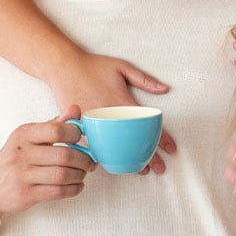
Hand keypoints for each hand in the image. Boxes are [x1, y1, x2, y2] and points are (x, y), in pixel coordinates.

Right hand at [0, 105, 96, 232]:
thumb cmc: (14, 158)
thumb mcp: (29, 137)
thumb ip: (54, 124)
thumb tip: (76, 109)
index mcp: (24, 134)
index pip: (56, 130)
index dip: (75, 134)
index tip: (82, 139)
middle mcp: (22, 153)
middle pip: (64, 155)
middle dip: (84, 159)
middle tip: (90, 162)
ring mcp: (22, 175)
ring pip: (62, 175)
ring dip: (79, 175)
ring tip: (83, 173)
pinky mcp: (25, 194)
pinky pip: (57, 192)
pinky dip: (73, 189)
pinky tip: (77, 186)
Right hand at [46, 49, 175, 173]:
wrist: (63, 66)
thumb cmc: (93, 65)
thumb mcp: (122, 66)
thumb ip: (144, 79)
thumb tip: (164, 89)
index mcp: (121, 101)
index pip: (147, 125)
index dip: (162, 139)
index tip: (172, 149)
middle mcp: (109, 115)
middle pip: (132, 142)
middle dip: (148, 157)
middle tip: (159, 167)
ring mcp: (94, 123)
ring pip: (114, 148)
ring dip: (128, 161)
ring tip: (140, 170)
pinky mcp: (81, 127)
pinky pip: (95, 146)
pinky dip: (105, 156)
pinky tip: (113, 162)